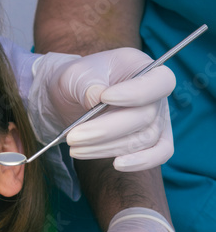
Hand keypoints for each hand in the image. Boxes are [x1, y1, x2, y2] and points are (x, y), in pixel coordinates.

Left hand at [29, 48, 174, 170]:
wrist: (72, 98)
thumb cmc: (78, 80)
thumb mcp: (75, 75)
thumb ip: (86, 84)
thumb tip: (96, 99)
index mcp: (142, 67)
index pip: (159, 81)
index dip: (136, 93)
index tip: (104, 98)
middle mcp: (156, 94)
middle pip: (146, 117)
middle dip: (106, 130)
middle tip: (73, 137)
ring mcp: (158, 118)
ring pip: (144, 139)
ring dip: (109, 147)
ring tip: (76, 147)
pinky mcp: (154, 140)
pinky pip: (159, 154)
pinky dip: (140, 162)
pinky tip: (116, 164)